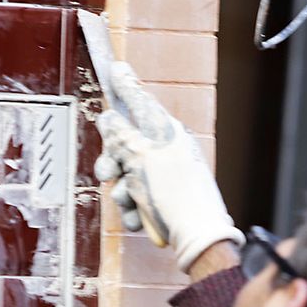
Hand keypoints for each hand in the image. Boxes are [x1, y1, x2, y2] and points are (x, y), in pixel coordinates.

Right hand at [94, 62, 243, 272]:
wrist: (198, 237)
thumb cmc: (175, 196)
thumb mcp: (140, 159)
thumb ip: (120, 135)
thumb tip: (108, 117)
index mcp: (167, 131)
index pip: (141, 102)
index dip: (125, 86)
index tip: (116, 69)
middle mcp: (169, 149)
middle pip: (127, 144)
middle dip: (113, 163)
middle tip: (109, 173)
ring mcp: (169, 175)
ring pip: (129, 176)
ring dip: (124, 193)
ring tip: (131, 204)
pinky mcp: (168, 199)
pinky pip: (139, 198)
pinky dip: (136, 210)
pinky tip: (141, 219)